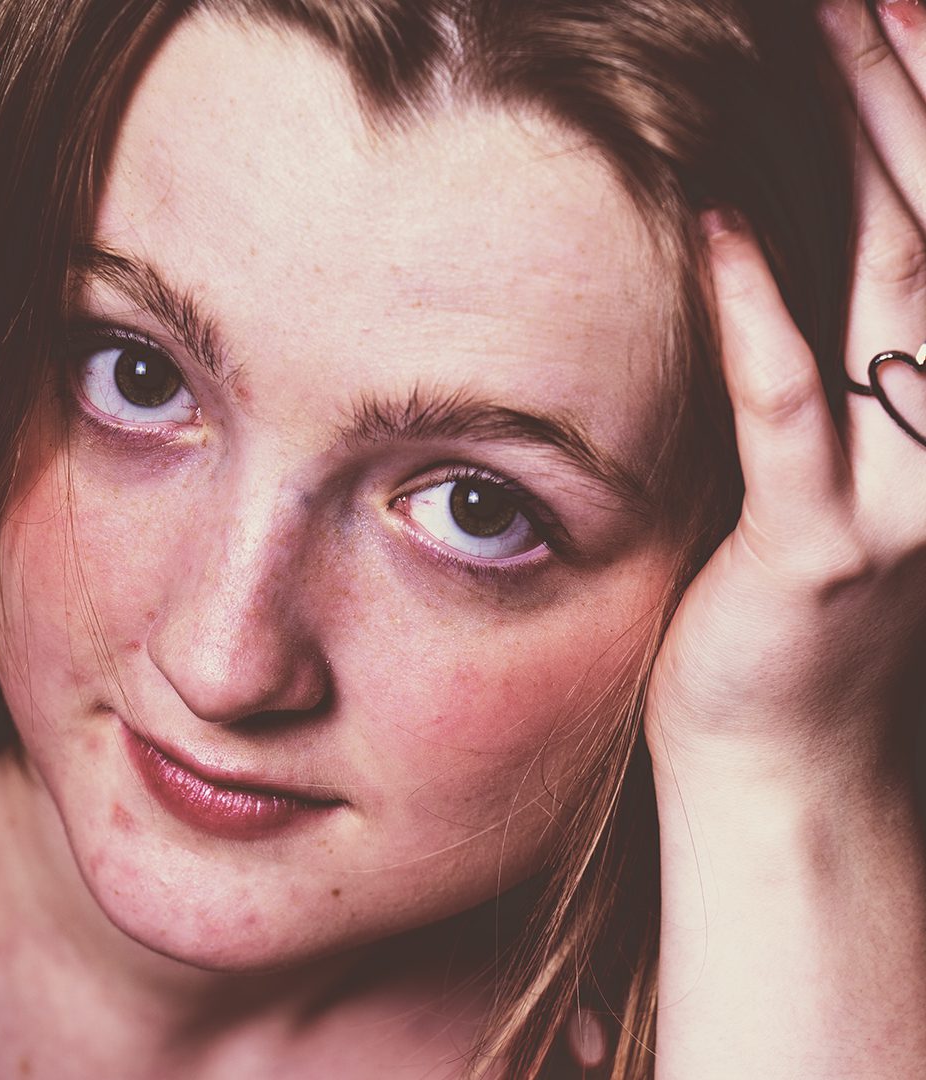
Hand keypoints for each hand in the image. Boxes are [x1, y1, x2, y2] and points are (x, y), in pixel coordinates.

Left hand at [643, 3, 925, 1075]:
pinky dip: (759, 321)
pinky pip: (790, 417)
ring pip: (893, 301)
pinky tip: (716, 230)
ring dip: (859, 163)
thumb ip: (821, 364)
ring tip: (815, 40)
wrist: (784, 748)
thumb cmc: (785, 603)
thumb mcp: (821, 466)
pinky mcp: (817, 548)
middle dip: (909, 99)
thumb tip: (771, 243)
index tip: (893, 5)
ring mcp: (902, 493)